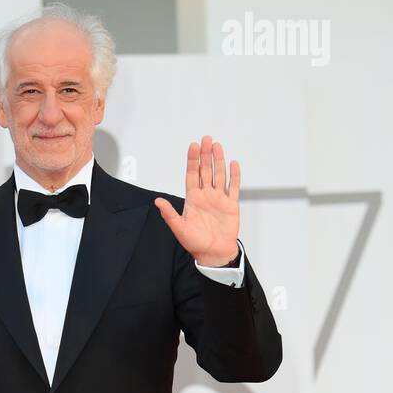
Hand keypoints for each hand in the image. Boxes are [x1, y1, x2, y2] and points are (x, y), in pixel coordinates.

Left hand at [154, 135, 239, 265]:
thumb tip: (157, 201)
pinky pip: (233, 187)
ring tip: (217, 146)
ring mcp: (219, 198)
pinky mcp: (231, 204)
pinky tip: (233, 164)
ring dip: (218, 160)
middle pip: (205, 171)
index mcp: (193, 199)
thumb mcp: (179, 228)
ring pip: (219, 175)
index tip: (193, 146)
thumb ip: (169, 214)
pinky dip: (234, 176)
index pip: (192, 175)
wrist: (214, 254)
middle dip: (205, 155)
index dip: (192, 161)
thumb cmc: (195, 243)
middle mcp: (205, 196)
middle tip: (206, 139)